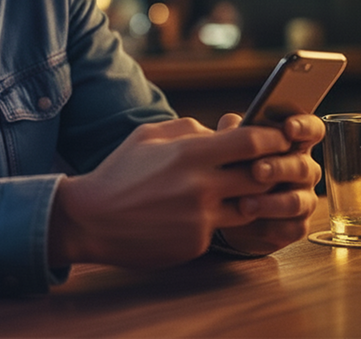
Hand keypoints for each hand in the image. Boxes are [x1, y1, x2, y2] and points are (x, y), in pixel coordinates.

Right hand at [48, 117, 297, 269]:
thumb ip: (187, 129)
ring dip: (246, 197)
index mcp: (189, 153)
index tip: (279, 137)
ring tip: (233, 189)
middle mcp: (201, 186)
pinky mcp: (197, 243)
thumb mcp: (147, 135)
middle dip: (269, 169)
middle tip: (269, 165)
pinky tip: (193, 212)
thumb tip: (218, 131)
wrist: (92, 218)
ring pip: (248, 206)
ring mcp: (201, 218)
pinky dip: (215, 217)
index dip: (272, 138)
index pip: (249, 142)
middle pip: (260, 176)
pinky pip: (220, 227)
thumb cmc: (119, 172)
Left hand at [215, 112, 324, 255]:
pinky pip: (291, 228)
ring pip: (297, 201)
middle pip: (304, 167)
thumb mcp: (229, 144)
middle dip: (279, 168)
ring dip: (272, 202)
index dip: (305, 127)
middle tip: (256, 170)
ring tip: (244, 204)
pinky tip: (247, 222)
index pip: (312, 129)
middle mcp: (304, 170)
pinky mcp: (296, 227)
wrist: (223, 205)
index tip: (288, 128)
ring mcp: (304, 199)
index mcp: (292, 143)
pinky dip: (268, 225)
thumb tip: (231, 123)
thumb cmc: (232, 165)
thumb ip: (232, 132)